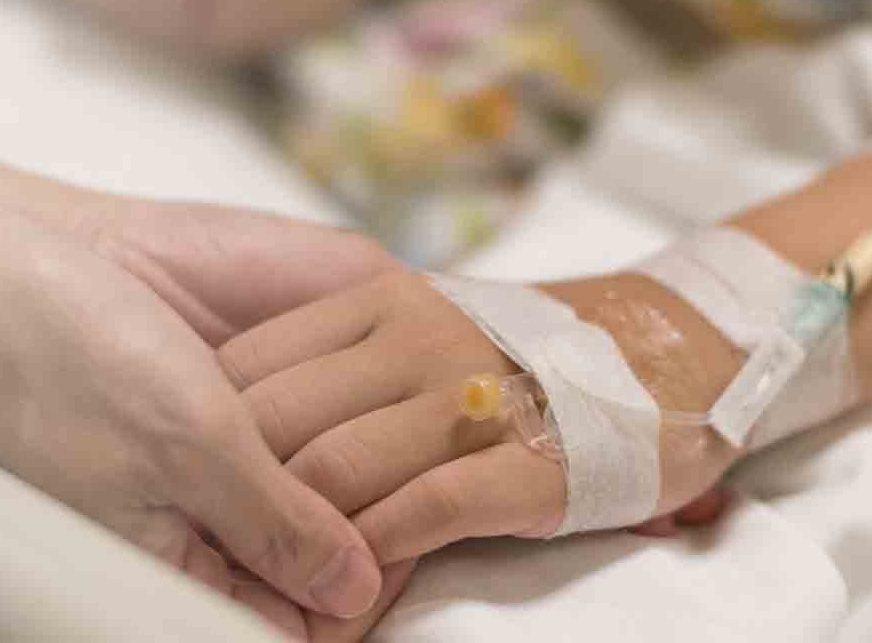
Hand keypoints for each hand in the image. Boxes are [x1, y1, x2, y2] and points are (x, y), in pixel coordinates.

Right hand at [0, 167, 401, 639]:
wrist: (6, 264)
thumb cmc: (66, 359)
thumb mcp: (186, 451)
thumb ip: (274, 527)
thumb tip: (353, 593)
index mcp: (185, 565)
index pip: (301, 618)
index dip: (365, 585)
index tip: (416, 533)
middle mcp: (210, 519)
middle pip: (324, 554)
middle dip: (378, 513)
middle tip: (427, 462)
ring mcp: (223, 456)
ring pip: (328, 483)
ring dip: (371, 452)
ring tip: (413, 407)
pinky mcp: (230, 394)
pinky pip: (309, 416)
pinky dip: (344, 397)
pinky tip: (374, 370)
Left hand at [218, 268, 746, 567]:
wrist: (667, 347)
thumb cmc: (529, 345)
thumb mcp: (425, 315)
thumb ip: (345, 350)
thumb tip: (248, 412)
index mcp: (379, 296)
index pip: (249, 366)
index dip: (211, 437)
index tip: (204, 483)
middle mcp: (417, 336)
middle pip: (275, 425)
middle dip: (241, 498)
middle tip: (228, 545)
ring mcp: (473, 396)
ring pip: (336, 471)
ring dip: (297, 538)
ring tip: (286, 575)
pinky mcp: (528, 463)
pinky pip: (424, 512)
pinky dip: (374, 553)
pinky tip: (359, 575)